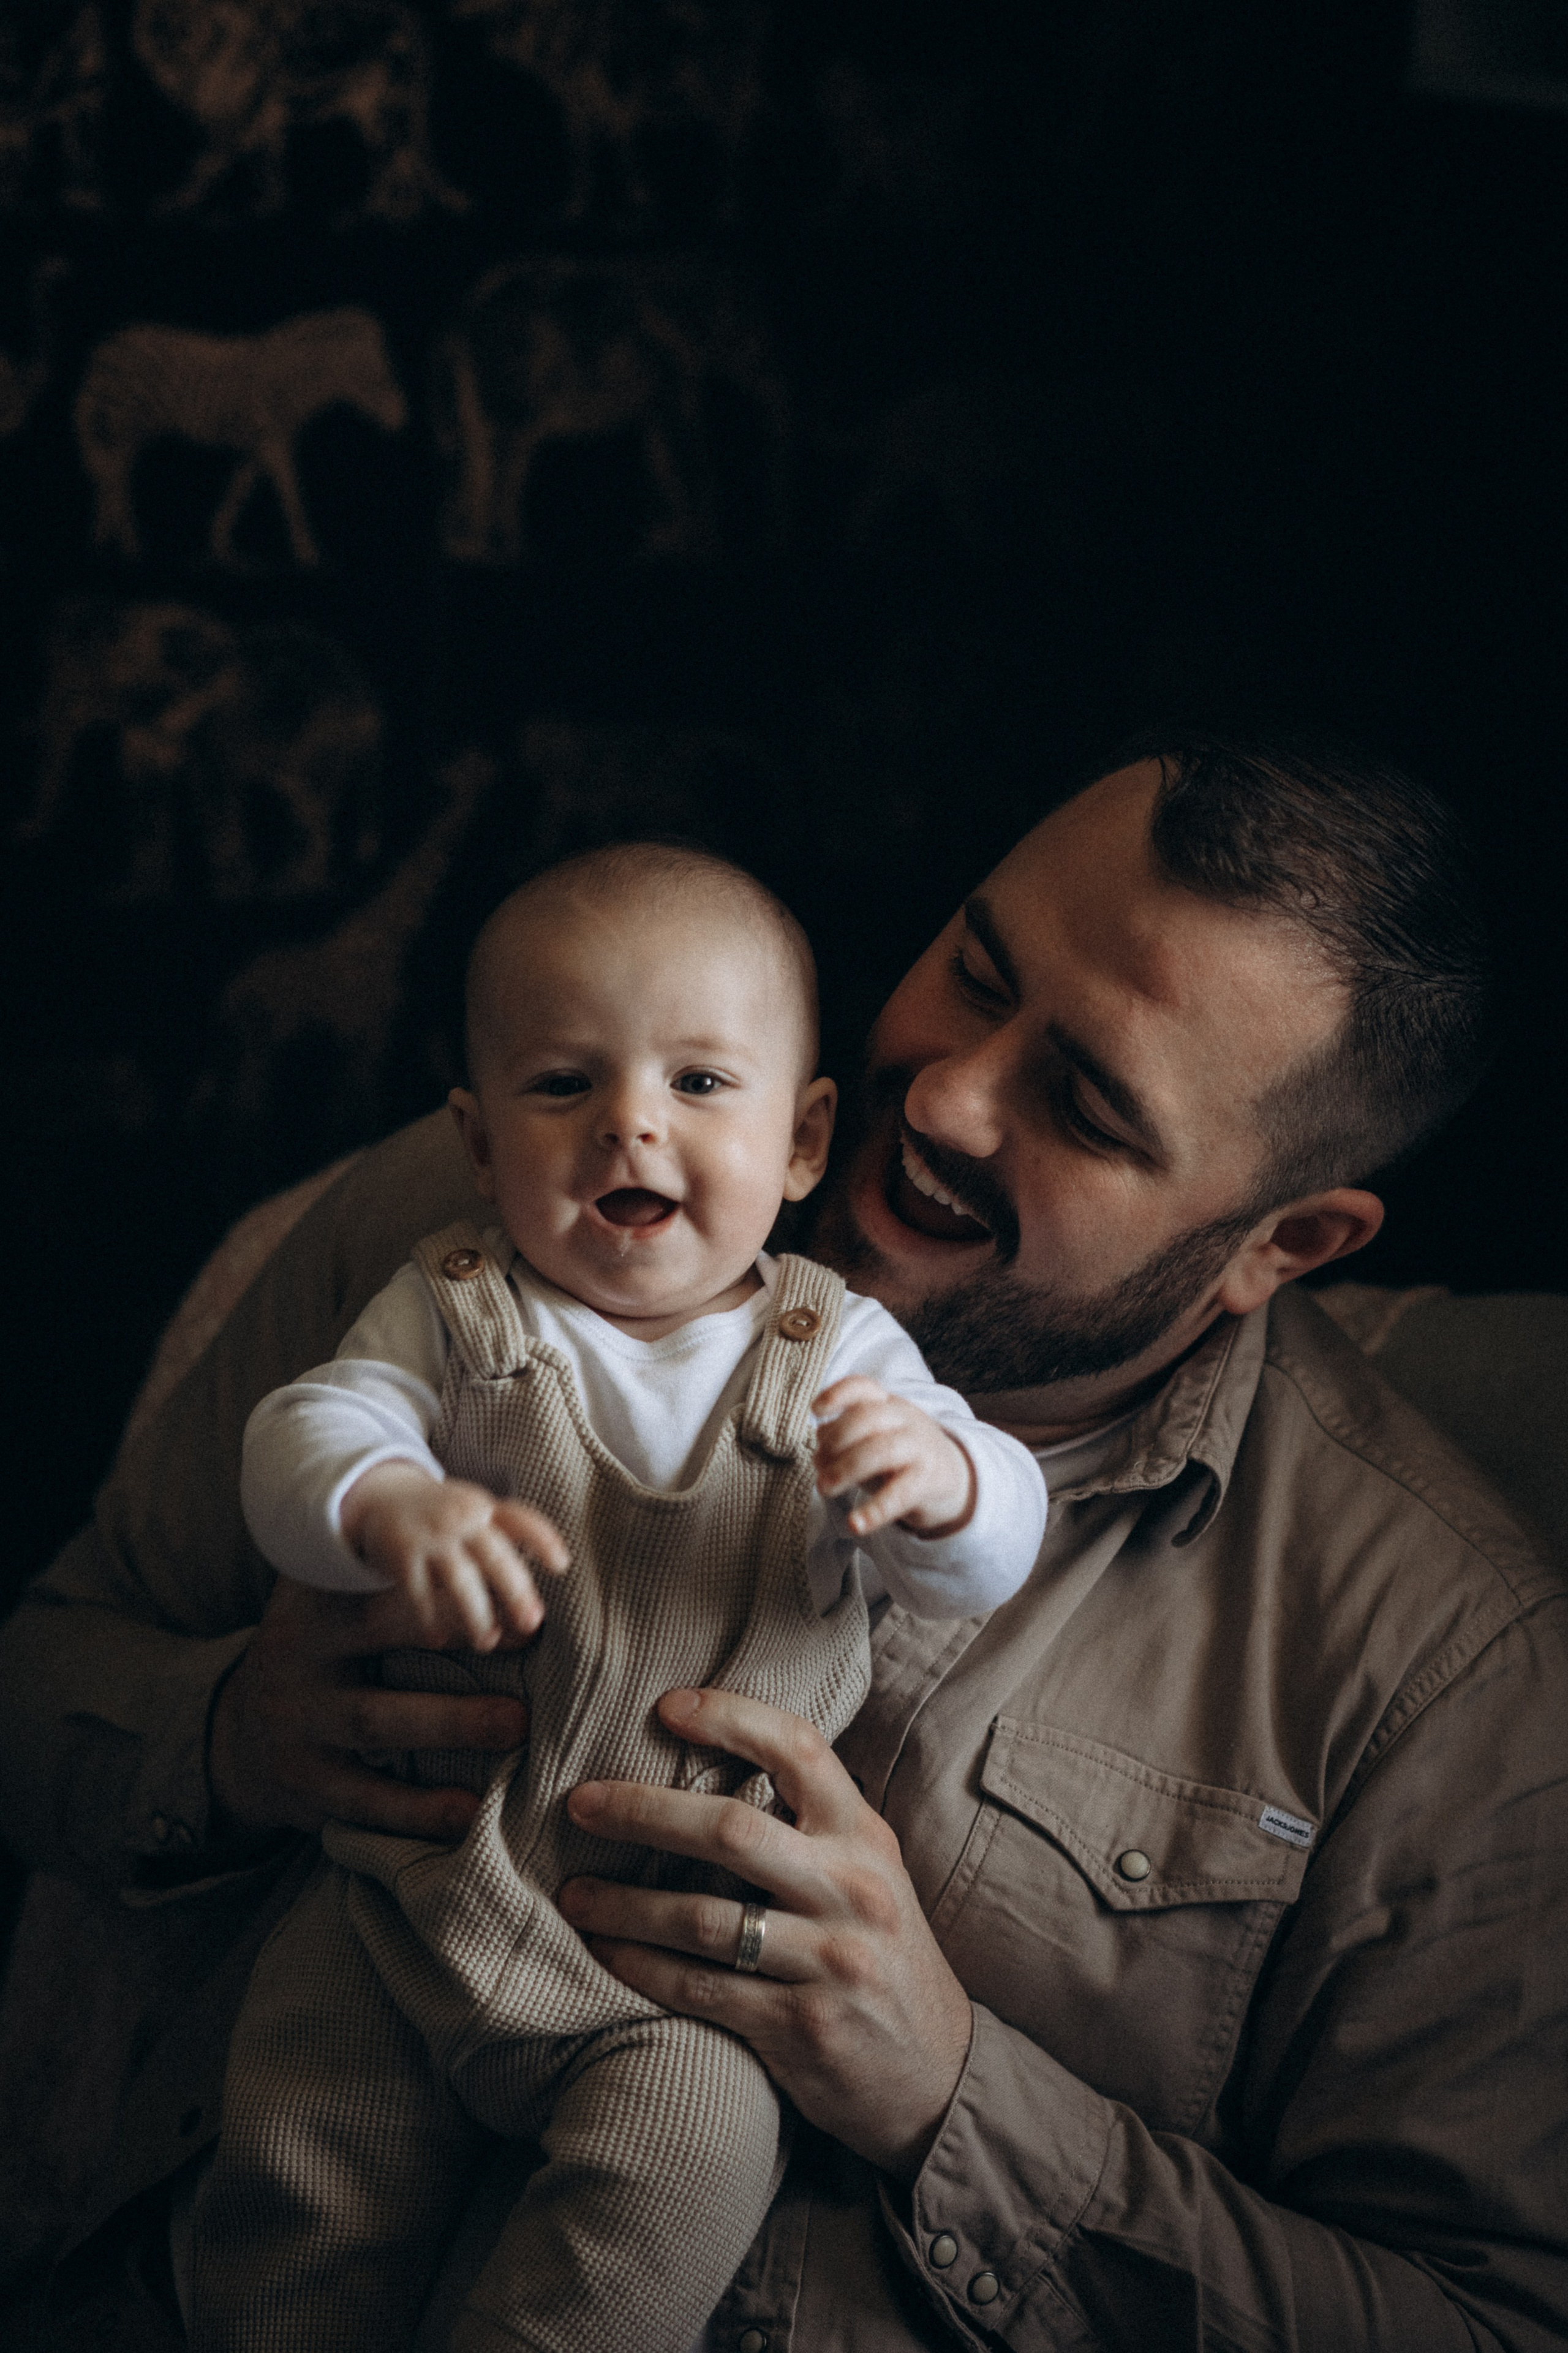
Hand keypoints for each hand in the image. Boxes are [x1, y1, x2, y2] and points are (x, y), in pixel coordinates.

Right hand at [207, 1575, 528, 1841]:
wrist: (238, 1740)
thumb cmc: (322, 1655)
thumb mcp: (333, 1606)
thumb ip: (389, 1573)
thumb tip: (492, 1526)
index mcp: (315, 1602)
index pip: (375, 1576)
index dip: (434, 1575)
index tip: (496, 1576)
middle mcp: (300, 1655)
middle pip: (374, 1637)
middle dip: (451, 1633)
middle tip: (524, 1636)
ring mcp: (299, 1722)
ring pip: (376, 1720)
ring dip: (449, 1722)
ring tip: (514, 1724)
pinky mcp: (306, 1785)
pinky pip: (367, 1797)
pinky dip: (420, 1808)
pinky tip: (472, 1811)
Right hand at [341, 1462, 569, 1649]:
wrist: (384, 1496)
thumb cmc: (443, 1512)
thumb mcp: (474, 1510)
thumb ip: (505, 1533)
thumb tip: (549, 1573)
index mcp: (485, 1508)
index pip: (522, 1520)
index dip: (543, 1541)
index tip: (561, 1566)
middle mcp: (463, 1519)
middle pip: (495, 1556)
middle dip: (516, 1591)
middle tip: (531, 1622)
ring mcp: (433, 1536)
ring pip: (461, 1580)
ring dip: (476, 1614)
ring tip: (487, 1642)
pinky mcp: (403, 1554)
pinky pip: (418, 1591)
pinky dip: (429, 1618)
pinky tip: (438, 1639)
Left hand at [559, 1687, 973, 2180]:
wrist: (936, 2074)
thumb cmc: (883, 1955)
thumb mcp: (870, 1874)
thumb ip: (811, 1827)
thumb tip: (714, 1764)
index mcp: (865, 1837)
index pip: (799, 1749)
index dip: (730, 1717)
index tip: (666, 1706)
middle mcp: (852, 1890)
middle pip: (731, 1831)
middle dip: (643, 1811)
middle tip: (581, 1803)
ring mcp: (829, 1961)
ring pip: (703, 1919)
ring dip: (624, 1904)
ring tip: (572, 1895)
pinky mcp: (801, 2028)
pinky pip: (701, 1989)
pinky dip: (644, 1969)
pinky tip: (606, 1954)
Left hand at [812, 1378, 975, 1538]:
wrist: (951, 1476)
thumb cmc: (897, 1455)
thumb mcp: (871, 1440)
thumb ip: (843, 1442)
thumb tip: (818, 1452)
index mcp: (886, 1404)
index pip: (863, 1387)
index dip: (837, 1394)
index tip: (816, 1411)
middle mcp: (904, 1419)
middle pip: (867, 1418)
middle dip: (836, 1440)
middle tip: (817, 1465)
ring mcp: (919, 1447)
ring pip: (881, 1451)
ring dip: (846, 1469)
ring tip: (824, 1488)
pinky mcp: (928, 1480)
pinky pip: (899, 1494)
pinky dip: (875, 1510)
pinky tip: (855, 1524)